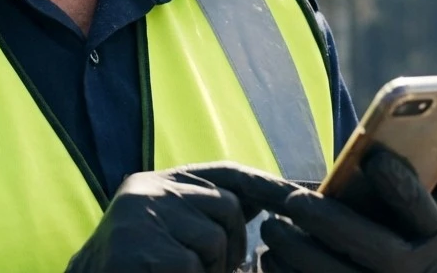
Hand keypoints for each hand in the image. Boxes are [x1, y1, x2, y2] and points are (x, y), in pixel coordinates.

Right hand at [65, 163, 272, 272]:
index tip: (301, 195)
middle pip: (226, 207)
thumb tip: (260, 203)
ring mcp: (143, 216)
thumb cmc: (135, 264)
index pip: (226, 173)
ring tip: (177, 272)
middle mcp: (149, 189)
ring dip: (208, 268)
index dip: (265, 184)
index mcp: (158, 182)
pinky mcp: (142, 249)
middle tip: (204, 267)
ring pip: (214, 240)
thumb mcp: (169, 228)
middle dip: (231, 244)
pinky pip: (192, 267)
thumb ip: (204, 211)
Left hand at [226, 145, 436, 272]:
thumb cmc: (388, 237)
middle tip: (292, 201)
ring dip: (299, 253)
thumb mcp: (407, 214)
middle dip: (331, 224)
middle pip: (379, 254)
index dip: (406, 186)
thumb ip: (425, 178)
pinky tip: (270, 256)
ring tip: (272, 228)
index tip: (376, 159)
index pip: (427, 213)